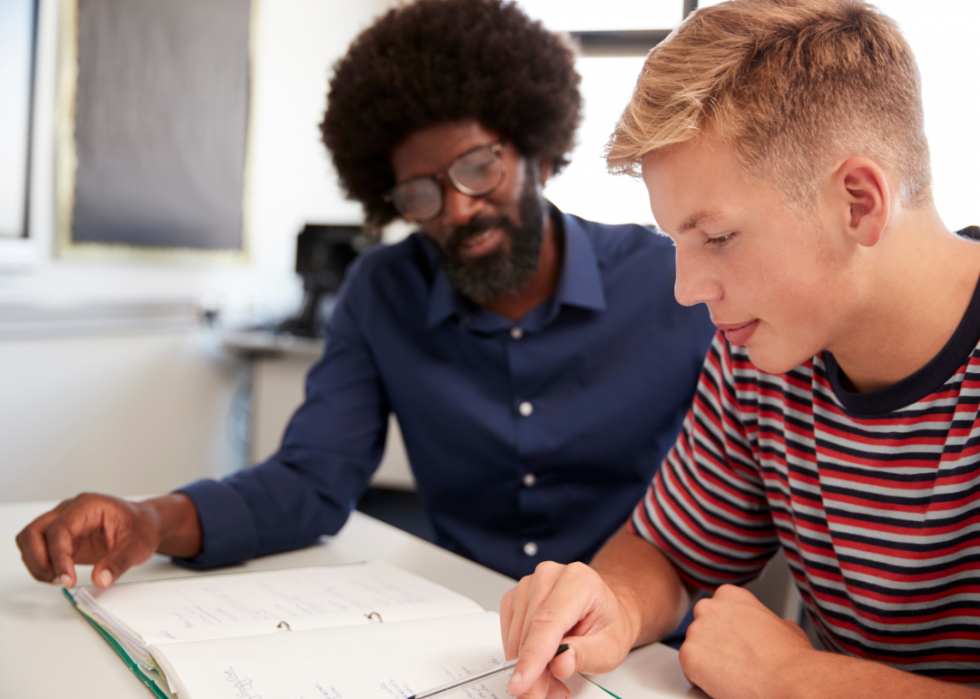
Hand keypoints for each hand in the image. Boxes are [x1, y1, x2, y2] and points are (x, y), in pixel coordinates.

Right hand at [15, 492, 199, 588]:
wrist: (142, 525)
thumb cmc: (141, 528)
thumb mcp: (138, 547)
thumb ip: (119, 563)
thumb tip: (100, 580)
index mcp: (88, 506)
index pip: (59, 529)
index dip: (59, 556)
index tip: (67, 579)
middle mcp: (69, 510)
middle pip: (33, 532)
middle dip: (40, 561)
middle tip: (62, 580)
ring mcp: (61, 522)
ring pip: (28, 540)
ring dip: (37, 565)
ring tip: (62, 580)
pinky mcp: (59, 537)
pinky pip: (36, 550)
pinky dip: (41, 566)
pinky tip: (61, 576)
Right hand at [500, 561, 636, 698]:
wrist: (602, 611)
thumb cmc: (607, 623)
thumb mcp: (610, 647)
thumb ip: (585, 655)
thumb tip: (560, 664)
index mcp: (578, 581)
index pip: (547, 621)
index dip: (533, 656)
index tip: (521, 683)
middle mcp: (550, 576)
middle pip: (530, 632)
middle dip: (533, 672)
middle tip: (542, 695)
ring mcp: (529, 584)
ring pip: (516, 636)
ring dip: (528, 667)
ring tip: (552, 680)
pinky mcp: (516, 597)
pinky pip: (509, 634)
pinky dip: (521, 656)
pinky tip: (540, 663)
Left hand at [678, 584, 811, 698]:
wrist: (790, 680)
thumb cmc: (792, 658)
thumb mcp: (784, 625)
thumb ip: (763, 620)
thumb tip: (765, 627)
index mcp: (730, 595)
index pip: (715, 611)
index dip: (727, 631)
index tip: (738, 643)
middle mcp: (708, 607)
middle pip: (701, 628)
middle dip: (713, 643)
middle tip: (734, 661)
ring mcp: (696, 630)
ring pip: (694, 648)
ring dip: (707, 661)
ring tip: (733, 674)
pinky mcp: (688, 655)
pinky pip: (689, 668)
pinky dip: (701, 679)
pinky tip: (723, 683)